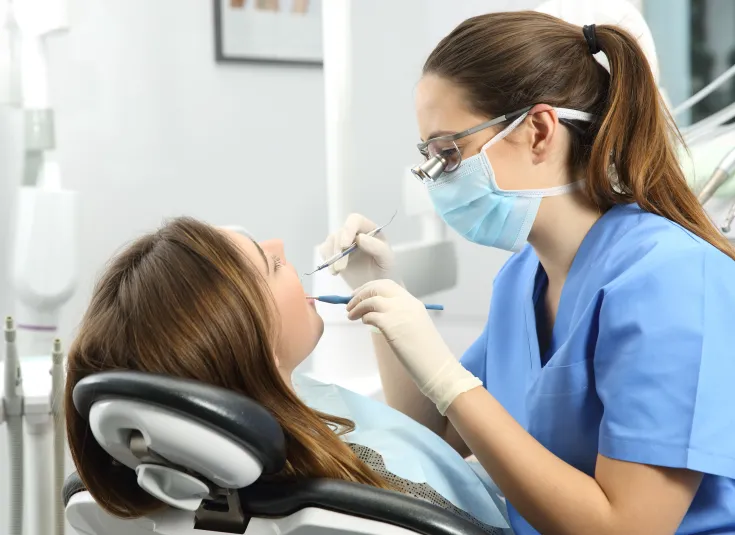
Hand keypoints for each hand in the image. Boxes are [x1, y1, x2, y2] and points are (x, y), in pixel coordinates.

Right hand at [318, 213, 398, 289]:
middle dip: (339, 250)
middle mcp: (354, 232)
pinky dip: (328, 261)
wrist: (373, 284)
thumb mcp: (387, 259)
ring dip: (333, 257)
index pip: (355, 220)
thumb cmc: (382, 269)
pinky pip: (324, 250)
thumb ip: (377, 247)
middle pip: (340, 232)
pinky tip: (335, 271)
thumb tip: (360, 238)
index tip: (345, 245)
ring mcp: (342, 241)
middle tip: (341, 268)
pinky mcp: (333, 251)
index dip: (348, 229)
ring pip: (331, 241)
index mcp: (369, 229)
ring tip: (339, 271)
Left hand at [346, 280, 481, 413]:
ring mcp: (398, 312)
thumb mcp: (414, 326)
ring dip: (357, 305)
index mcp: (413, 302)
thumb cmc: (426, 352)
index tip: (360, 294)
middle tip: (350, 301)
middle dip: (361, 292)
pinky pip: (370, 315)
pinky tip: (363, 322)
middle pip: (378, 287)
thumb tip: (376, 314)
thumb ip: (399, 316)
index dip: (371, 287)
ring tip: (350, 315)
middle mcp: (406, 303)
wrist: (436, 365)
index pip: (388, 286)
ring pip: (371, 299)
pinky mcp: (391, 324)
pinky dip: (364, 316)